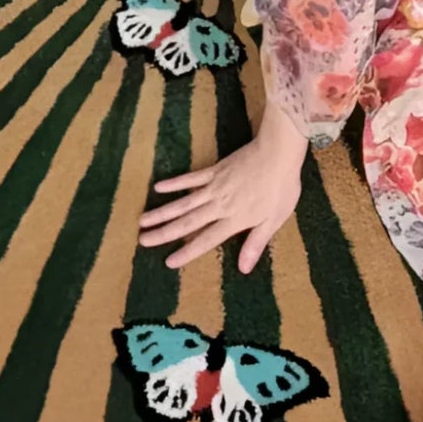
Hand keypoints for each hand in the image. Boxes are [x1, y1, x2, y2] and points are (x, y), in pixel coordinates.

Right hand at [137, 106, 308, 271]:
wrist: (278, 152)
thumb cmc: (281, 188)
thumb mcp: (274, 220)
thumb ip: (256, 243)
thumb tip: (244, 269)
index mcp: (234, 220)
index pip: (206, 240)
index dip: (187, 252)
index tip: (168, 262)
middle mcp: (219, 205)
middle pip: (187, 222)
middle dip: (164, 233)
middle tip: (143, 240)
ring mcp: (214, 186)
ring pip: (183, 202)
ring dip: (162, 212)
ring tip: (142, 220)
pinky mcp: (214, 170)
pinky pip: (190, 178)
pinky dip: (174, 183)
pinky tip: (158, 187)